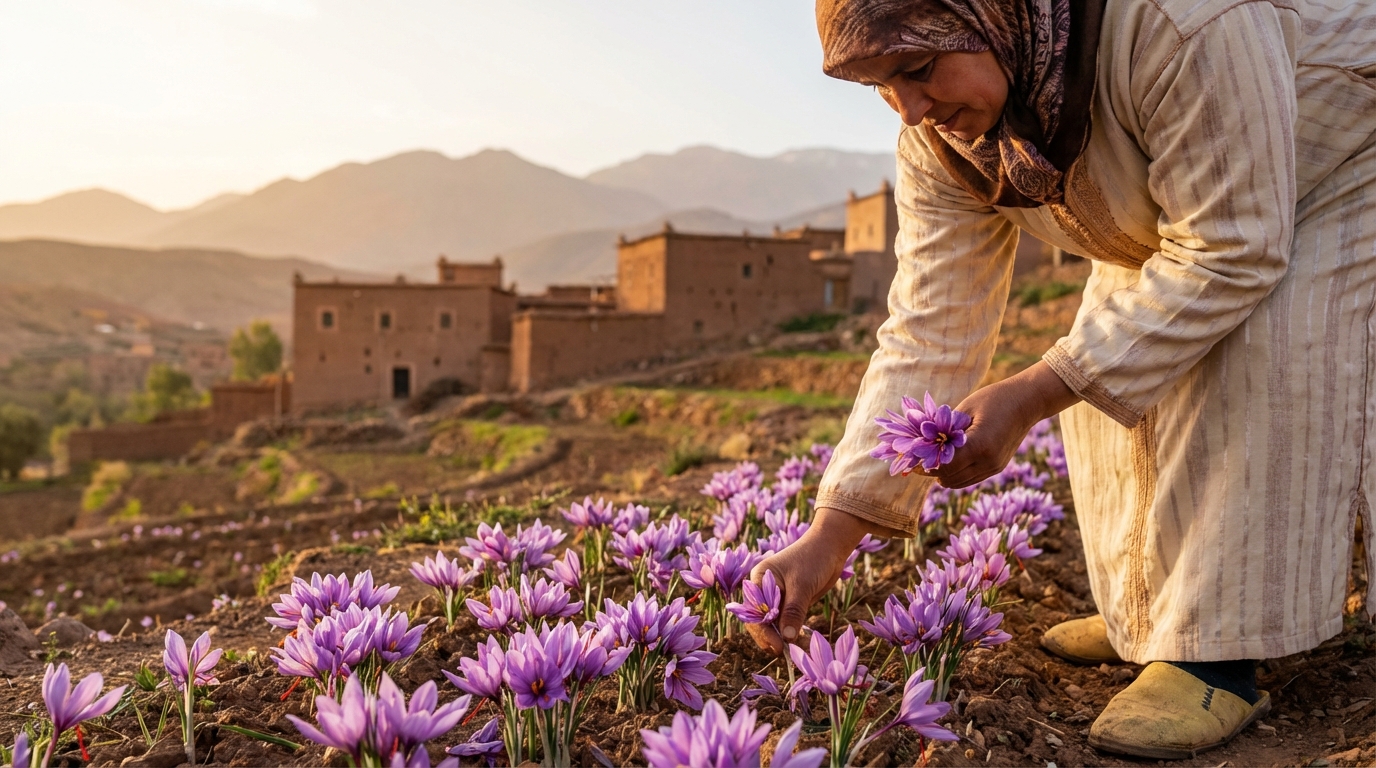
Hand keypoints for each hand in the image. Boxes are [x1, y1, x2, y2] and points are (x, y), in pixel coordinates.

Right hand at [745, 507, 889, 654]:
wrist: (831, 547)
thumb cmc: (813, 559)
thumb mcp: (802, 586)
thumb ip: (793, 612)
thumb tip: (786, 638)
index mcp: (759, 580)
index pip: (753, 611)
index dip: (762, 631)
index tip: (777, 646)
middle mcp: (763, 589)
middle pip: (759, 620)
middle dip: (769, 636)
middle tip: (782, 652)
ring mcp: (776, 596)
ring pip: (772, 623)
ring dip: (779, 637)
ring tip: (791, 651)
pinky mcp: (789, 602)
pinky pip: (785, 621)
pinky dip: (789, 632)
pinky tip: (797, 642)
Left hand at [930, 360, 1078, 487]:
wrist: (1027, 402)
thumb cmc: (994, 399)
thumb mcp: (965, 409)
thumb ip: (945, 429)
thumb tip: (922, 444)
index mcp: (980, 445)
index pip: (944, 465)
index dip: (925, 463)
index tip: (911, 456)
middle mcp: (988, 462)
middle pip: (949, 478)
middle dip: (931, 470)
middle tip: (917, 458)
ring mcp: (994, 467)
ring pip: (958, 482)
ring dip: (943, 474)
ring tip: (930, 459)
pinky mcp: (997, 468)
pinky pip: (969, 478)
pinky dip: (956, 473)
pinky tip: (947, 460)